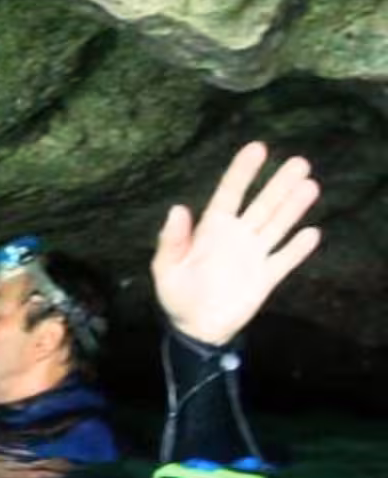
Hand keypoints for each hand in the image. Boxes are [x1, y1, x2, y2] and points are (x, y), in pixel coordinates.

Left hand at [152, 141, 321, 345]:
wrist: (196, 328)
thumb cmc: (177, 295)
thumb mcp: (166, 268)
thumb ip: (172, 240)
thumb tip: (177, 209)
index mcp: (212, 229)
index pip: (230, 193)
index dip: (242, 172)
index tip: (258, 148)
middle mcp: (237, 236)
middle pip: (263, 205)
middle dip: (279, 185)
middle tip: (299, 162)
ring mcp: (254, 255)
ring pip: (278, 225)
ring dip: (294, 207)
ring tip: (311, 186)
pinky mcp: (266, 277)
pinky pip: (285, 259)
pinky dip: (298, 249)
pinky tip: (311, 233)